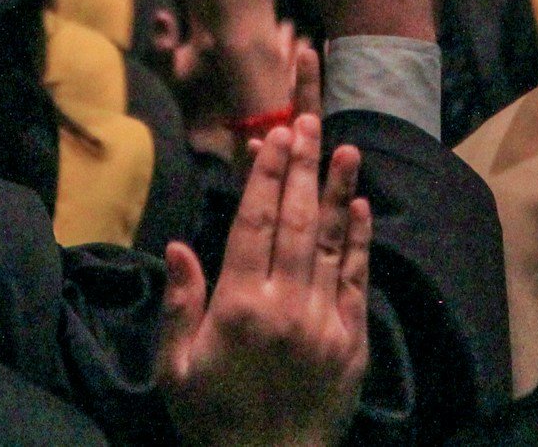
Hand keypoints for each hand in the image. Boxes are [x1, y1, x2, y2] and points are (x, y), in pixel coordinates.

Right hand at [160, 114, 368, 446]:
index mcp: (239, 307)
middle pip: (294, 221)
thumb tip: (178, 245)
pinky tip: (361, 207)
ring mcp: (325, 321)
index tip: (273, 137)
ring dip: (336, 192)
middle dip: (301, 167)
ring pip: (330, 242)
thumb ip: (179, 305)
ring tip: (344, 147)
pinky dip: (358, 241)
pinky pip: (356, 280)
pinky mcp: (353, 341)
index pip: (253, 223)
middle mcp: (286, 305)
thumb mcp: (176, 369)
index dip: (264, 175)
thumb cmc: (212, 421)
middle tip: (308, 121)